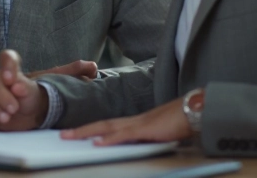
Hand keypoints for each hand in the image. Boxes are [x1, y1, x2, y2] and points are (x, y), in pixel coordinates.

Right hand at [0, 58, 97, 124]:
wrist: (11, 113)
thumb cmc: (30, 97)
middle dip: (2, 97)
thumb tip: (92, 66)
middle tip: (13, 109)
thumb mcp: (49, 84)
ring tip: (3, 119)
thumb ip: (67, 73)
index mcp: (11, 70)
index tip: (12, 79)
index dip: (9, 65)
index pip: (8, 57)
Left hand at [60, 96, 190, 145]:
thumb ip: (144, 138)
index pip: (106, 125)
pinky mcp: (146, 129)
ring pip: (107, 128)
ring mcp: (138, 124)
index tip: (74, 134)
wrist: (194, 110)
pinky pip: (124, 135)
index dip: (89, 129)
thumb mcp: (157, 133)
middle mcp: (132, 121)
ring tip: (70, 137)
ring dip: (87, 132)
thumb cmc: (179, 121)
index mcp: (133, 123)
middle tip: (62, 136)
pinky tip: (97, 143)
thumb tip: (131, 146)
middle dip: (80, 130)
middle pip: (100, 125)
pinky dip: (109, 139)